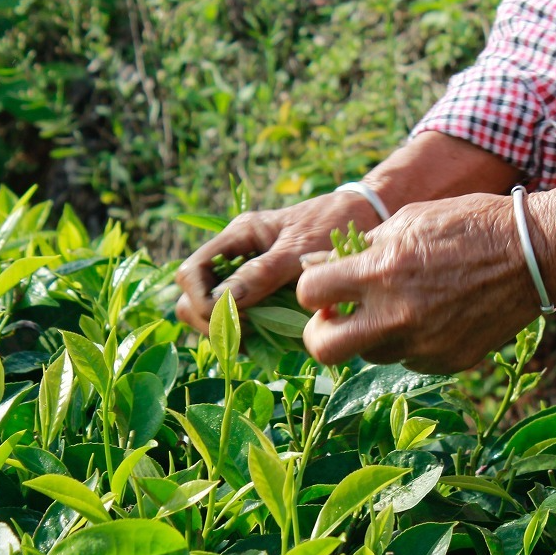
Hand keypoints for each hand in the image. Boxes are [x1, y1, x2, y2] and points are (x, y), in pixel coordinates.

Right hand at [175, 191, 381, 332]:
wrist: (364, 215)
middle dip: (213, 323)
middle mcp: (235, 255)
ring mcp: (247, 274)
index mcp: (238, 237)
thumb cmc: (333, 223)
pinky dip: (249, 334)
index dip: (202, 303)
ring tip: (262, 340)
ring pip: (213, 313)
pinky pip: (240, 319)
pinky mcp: (263, 292)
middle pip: (192, 298)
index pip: (191, 274)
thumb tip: (223, 301)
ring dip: (231, 332)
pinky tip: (272, 338)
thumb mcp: (297, 249)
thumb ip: (261, 272)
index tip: (236, 319)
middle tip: (248, 336)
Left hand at [297, 183, 555, 373]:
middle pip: (324, 349)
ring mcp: (423, 344)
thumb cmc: (468, 224)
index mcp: (380, 271)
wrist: (533, 254)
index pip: (309, 294)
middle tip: (335, 319)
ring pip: (370, 355)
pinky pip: (410, 360)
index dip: (311, 291)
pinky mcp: (448, 361)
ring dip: (371, 335)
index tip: (325, 288)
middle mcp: (396, 315)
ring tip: (397, 307)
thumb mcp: (407, 219)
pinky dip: (410, 343)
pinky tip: (431, 315)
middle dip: (321, 335)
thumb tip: (314, 266)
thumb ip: (358, 248)